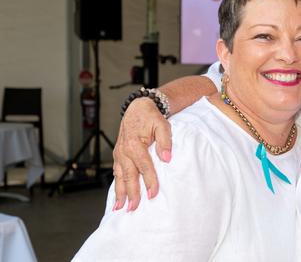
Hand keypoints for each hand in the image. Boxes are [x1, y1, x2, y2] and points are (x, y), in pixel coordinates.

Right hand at [112, 97, 171, 211]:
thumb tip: (167, 158)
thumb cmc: (151, 117)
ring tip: (120, 208)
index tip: (153, 194)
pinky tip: (118, 196)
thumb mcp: (162, 125)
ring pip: (119, 176)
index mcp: (135, 144)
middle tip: (134, 208)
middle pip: (129, 175)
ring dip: (120, 193)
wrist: (138, 108)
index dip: (149, 180)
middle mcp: (124, 150)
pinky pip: (116, 173)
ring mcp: (119, 154)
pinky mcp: (118, 155)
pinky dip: (116, 185)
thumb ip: (165, 141)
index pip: (144, 166)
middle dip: (132, 193)